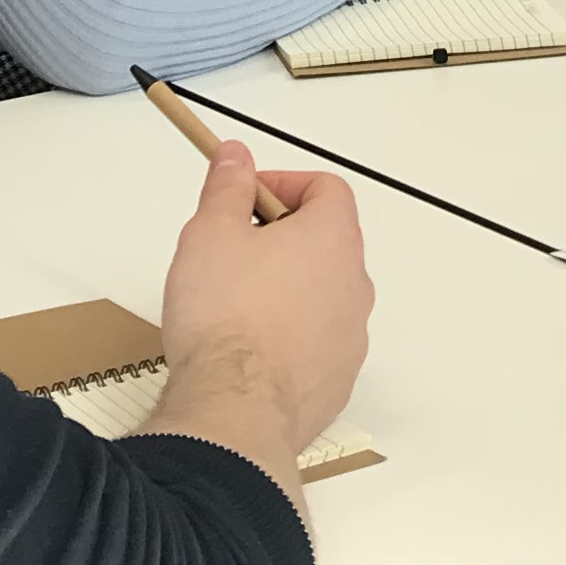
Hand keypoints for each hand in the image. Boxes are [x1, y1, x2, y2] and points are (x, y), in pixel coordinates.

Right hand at [146, 144, 369, 487]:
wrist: (234, 409)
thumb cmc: (224, 315)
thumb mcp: (210, 232)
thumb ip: (227, 186)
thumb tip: (236, 156)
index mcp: (333, 239)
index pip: (326, 189)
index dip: (284, 185)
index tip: (244, 199)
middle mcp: (354, 285)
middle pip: (326, 242)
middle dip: (281, 238)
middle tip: (233, 251)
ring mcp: (351, 338)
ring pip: (323, 296)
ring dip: (288, 290)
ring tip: (236, 306)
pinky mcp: (337, 381)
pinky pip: (318, 345)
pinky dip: (291, 339)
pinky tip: (250, 353)